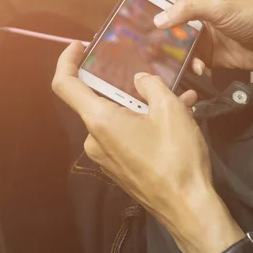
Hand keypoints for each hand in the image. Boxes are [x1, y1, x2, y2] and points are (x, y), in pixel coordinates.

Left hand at [53, 42, 243, 252]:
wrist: (187, 206)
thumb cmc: (177, 157)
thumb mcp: (171, 110)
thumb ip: (152, 86)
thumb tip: (140, 79)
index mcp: (100, 120)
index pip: (66, 84)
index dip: (67, 60)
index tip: (80, 46)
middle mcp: (95, 139)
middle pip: (98, 101)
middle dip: (124, 85)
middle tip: (149, 74)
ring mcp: (107, 157)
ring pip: (118, 119)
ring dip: (143, 105)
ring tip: (179, 98)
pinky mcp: (121, 169)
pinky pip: (127, 137)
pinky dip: (145, 124)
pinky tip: (176, 121)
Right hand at [112, 0, 252, 72]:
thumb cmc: (251, 17)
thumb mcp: (220, 8)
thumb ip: (189, 11)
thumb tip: (158, 20)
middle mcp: (191, 9)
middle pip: (158, 12)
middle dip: (145, 23)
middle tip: (132, 36)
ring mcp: (197, 32)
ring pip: (169, 39)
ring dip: (164, 48)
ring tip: (156, 57)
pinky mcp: (204, 53)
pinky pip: (185, 58)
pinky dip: (186, 63)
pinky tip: (196, 67)